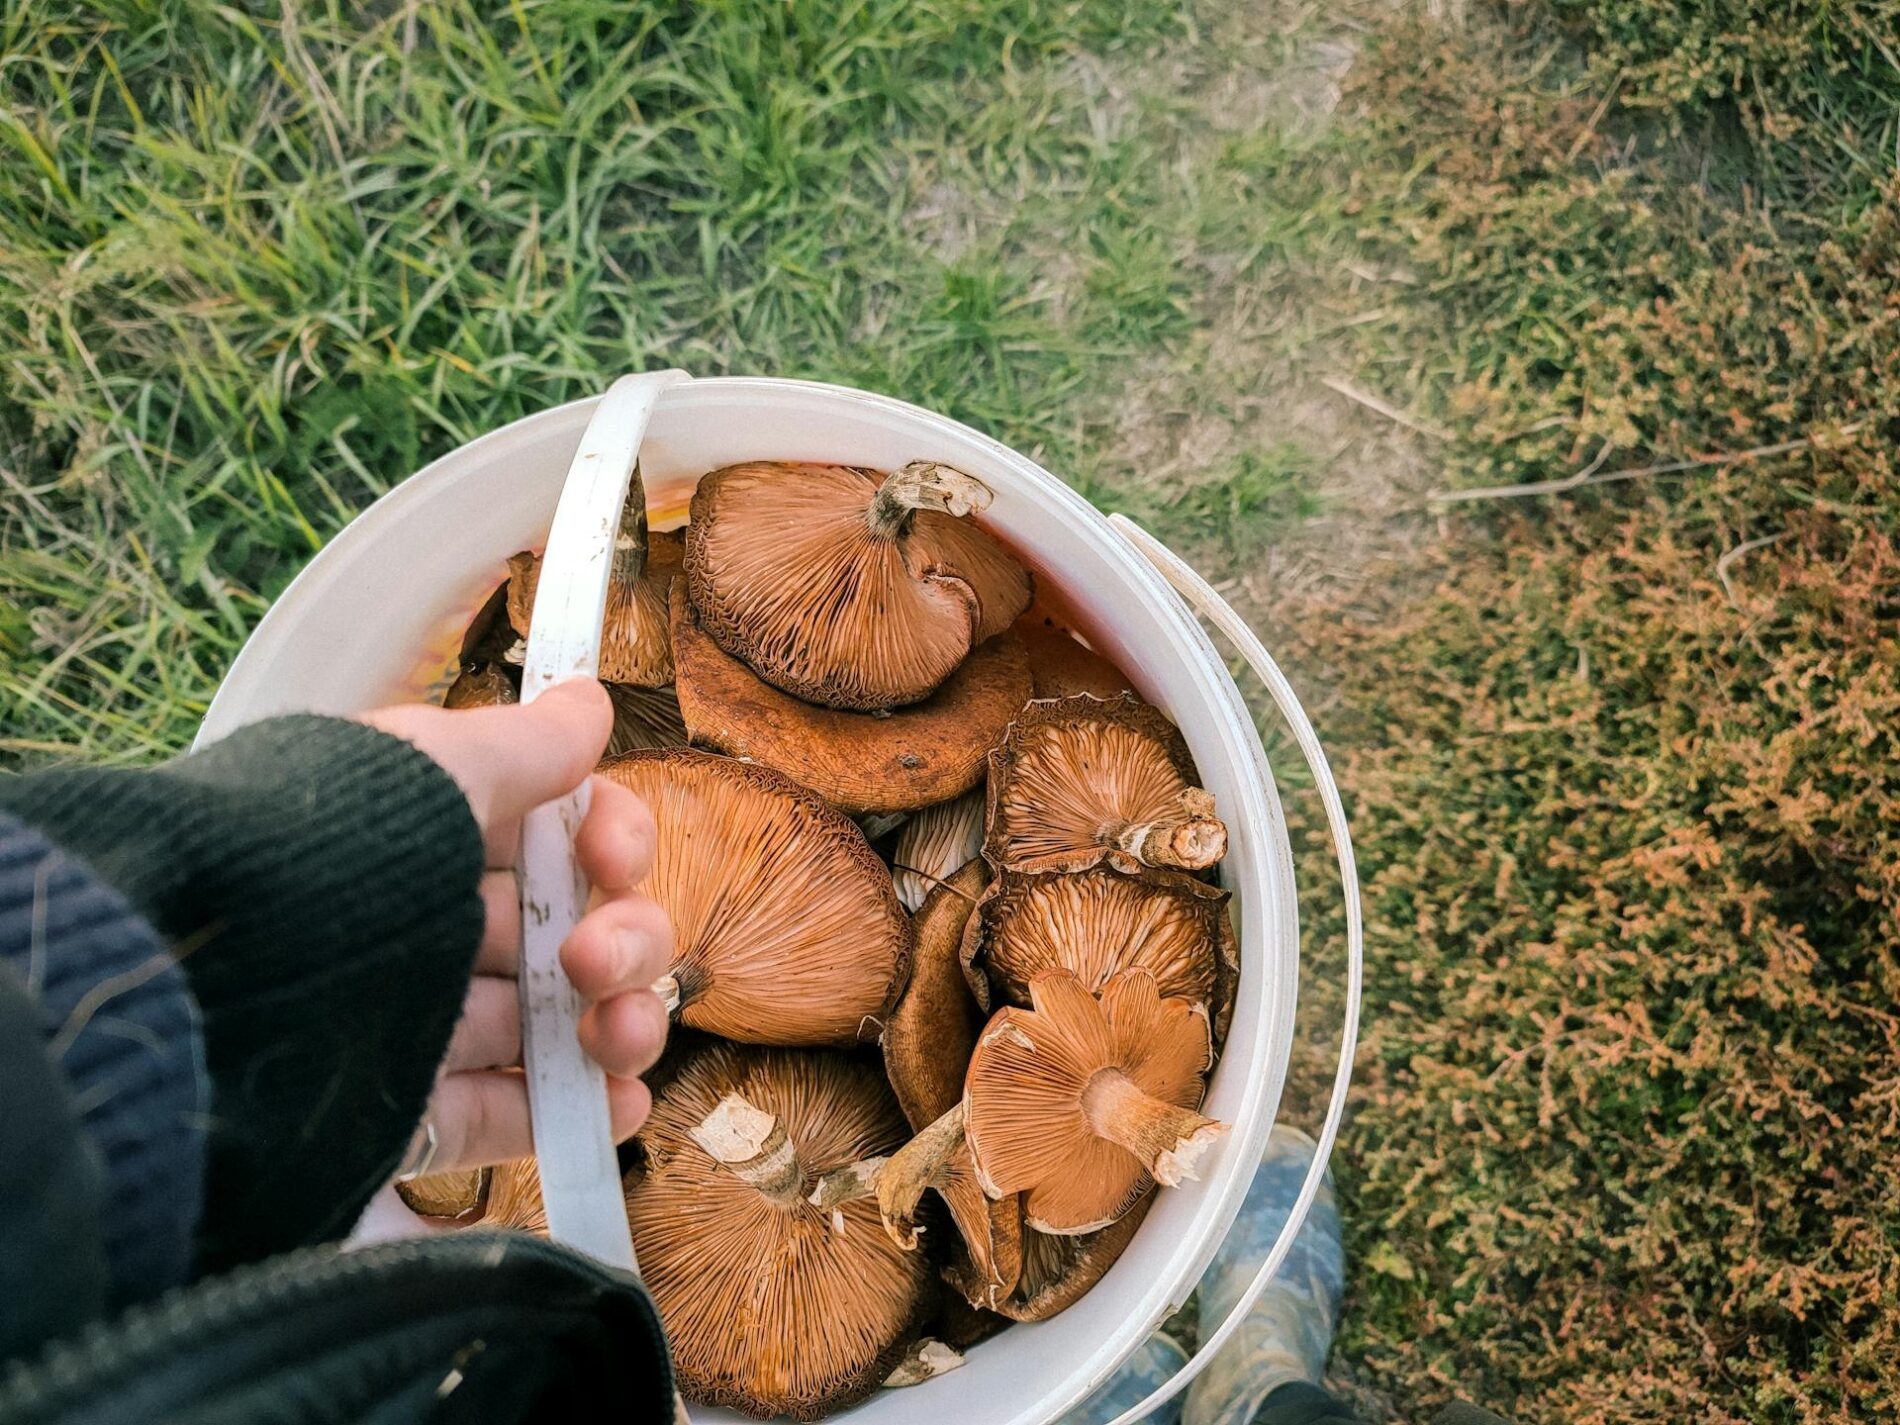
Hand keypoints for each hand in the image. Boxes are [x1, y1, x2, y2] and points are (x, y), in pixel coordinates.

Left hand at [361, 678, 670, 1173]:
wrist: (207, 997)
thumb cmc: (325, 858)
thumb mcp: (431, 771)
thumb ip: (523, 745)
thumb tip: (588, 700)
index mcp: (435, 834)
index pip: (556, 834)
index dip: (612, 841)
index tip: (611, 861)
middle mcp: (434, 926)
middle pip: (574, 931)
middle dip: (625, 940)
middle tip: (593, 961)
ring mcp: (424, 1025)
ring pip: (556, 1025)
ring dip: (620, 1025)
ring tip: (615, 1036)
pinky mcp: (411, 1115)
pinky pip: (510, 1116)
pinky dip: (578, 1113)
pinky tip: (618, 1102)